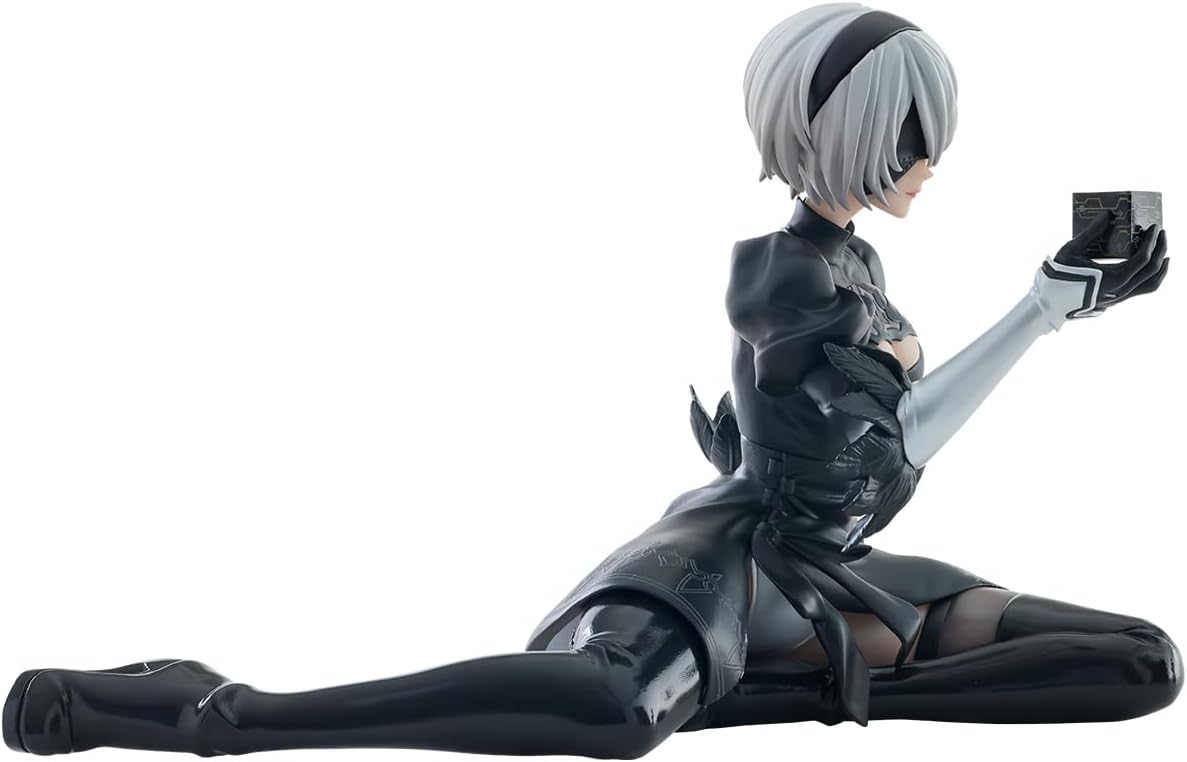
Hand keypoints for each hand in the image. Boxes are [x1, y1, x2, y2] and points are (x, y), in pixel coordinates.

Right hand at [1050, 210, 1168, 314]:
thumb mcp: (1071, 251)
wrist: (1048, 304)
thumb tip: (1107, 214)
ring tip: (1164, 254)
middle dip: (1160, 249)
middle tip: (1161, 233)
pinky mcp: (1116, 301)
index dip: (1152, 241)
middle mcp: (1120, 291)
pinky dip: (1151, 278)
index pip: (1143, 259)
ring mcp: (1119, 298)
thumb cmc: (1057, 277)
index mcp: (1111, 278)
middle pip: (1152, 270)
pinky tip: (1151, 269)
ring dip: (1161, 268)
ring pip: (1152, 284)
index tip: (1155, 227)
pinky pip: (1142, 290)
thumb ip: (1091, 232)